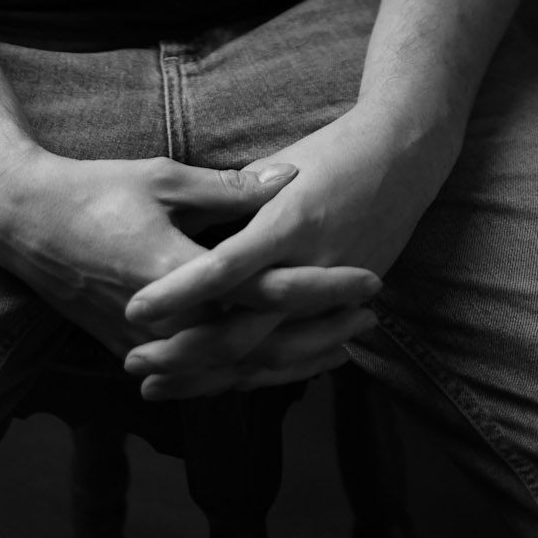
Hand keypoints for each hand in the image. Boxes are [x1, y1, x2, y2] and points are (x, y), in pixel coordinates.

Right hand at [0, 145, 377, 365]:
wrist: (24, 223)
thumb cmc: (95, 189)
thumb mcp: (163, 176)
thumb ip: (229, 188)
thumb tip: (289, 176)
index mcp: (177, 273)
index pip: (265, 291)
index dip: (321, 286)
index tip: (366, 276)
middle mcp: (166, 322)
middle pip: (260, 341)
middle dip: (319, 332)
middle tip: (368, 317)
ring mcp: (149, 344)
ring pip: (234, 369)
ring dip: (291, 359)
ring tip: (340, 344)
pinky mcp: (136, 350)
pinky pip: (203, 374)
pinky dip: (247, 372)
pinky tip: (278, 364)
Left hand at [121, 104, 458, 396]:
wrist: (403, 155)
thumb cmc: (331, 151)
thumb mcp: (273, 165)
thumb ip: (232, 201)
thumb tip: (187, 231)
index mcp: (285, 222)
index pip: (222, 269)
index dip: (178, 294)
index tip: (134, 310)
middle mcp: (308, 266)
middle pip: (242, 330)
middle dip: (185, 354)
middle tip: (136, 365)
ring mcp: (330, 294)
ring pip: (266, 356)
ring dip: (213, 376)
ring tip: (163, 386)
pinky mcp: (345, 307)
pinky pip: (298, 355)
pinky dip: (259, 375)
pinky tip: (222, 385)